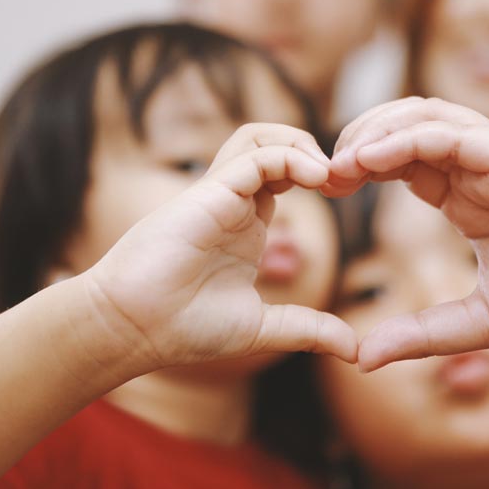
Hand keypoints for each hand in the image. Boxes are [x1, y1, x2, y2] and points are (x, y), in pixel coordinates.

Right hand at [84, 123, 356, 371]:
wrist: (133, 328)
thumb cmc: (184, 328)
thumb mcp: (264, 329)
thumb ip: (308, 329)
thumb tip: (354, 350)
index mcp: (248, 226)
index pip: (288, 176)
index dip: (321, 176)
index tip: (349, 193)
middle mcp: (235, 203)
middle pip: (275, 145)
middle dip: (315, 150)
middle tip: (344, 179)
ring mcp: (221, 195)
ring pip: (261, 138)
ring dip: (300, 143)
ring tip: (327, 172)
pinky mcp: (209, 192)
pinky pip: (254, 156)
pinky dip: (289, 156)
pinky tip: (315, 177)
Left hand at [324, 97, 488, 369]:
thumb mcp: (481, 323)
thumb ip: (424, 333)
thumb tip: (362, 359)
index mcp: (471, 199)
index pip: (402, 161)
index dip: (359, 165)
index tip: (323, 186)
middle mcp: (482, 172)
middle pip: (406, 126)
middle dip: (358, 137)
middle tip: (320, 169)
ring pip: (429, 116)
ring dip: (378, 128)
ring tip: (340, 159)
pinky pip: (459, 135)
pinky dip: (413, 138)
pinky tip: (374, 159)